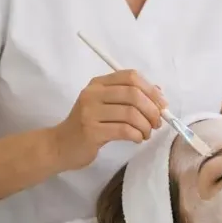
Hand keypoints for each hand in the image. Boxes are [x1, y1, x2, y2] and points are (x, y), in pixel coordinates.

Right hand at [53, 70, 168, 170]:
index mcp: (98, 83)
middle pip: (133, 94)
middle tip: (157, 123)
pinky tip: (137, 139)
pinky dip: (136, 135)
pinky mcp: (91, 131)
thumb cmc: (87, 125)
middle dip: (152, 109)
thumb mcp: (106, 106)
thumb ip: (129, 97)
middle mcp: (93, 93)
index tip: (162, 104)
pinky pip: (124, 130)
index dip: (151, 89)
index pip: (130, 76)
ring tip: (145, 133)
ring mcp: (90, 112)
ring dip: (145, 126)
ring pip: (130, 114)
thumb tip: (158, 93)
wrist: (60, 146)